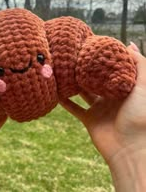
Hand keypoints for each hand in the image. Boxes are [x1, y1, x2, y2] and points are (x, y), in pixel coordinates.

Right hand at [61, 46, 145, 191]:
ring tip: (64, 70)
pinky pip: (74, 108)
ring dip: (74, 84)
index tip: (94, 47)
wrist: (130, 148)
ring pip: (84, 93)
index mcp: (124, 90)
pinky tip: (57, 91)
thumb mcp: (144, 87)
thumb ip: (140, 65)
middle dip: (86, 70)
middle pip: (96, 80)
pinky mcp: (89, 119)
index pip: (113, 71)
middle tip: (75, 57)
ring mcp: (99, 109)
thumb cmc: (140, 116)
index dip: (105, 60)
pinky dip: (65, 101)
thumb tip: (130, 46)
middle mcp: (111, 98)